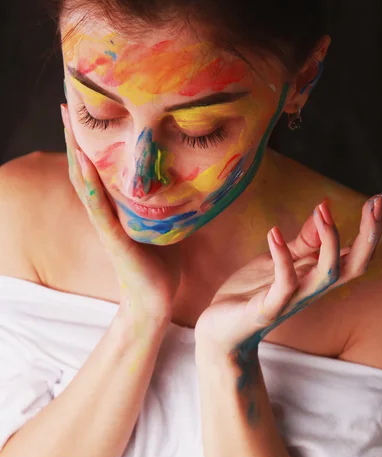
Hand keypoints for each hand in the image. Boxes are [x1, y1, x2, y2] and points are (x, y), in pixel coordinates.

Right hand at [61, 104, 181, 323]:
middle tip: (66, 105)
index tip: (87, 112)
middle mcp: (105, 214)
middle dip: (75, 138)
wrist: (156, 301)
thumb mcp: (165, 226)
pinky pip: (98, 209)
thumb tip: (190, 181)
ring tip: (67, 122)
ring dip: (75, 152)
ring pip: (85, 183)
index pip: (98, 170)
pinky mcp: (113, 240)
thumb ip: (166, 204)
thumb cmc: (160, 265)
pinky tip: (83, 161)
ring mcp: (106, 226)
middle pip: (84, 170)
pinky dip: (90, 185)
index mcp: (116, 210)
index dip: (91, 143)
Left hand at [195, 195, 381, 356]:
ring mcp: (291, 301)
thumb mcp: (277, 261)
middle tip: (375, 203)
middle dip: (369, 236)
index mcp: (315, 278)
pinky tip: (274, 232)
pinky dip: (282, 258)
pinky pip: (284, 285)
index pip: (355, 256)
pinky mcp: (268, 309)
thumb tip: (324, 209)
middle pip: (353, 267)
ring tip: (324, 211)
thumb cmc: (250, 294)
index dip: (371, 230)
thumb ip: (302, 243)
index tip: (377, 198)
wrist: (219, 330)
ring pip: (327, 277)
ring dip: (330, 243)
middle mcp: (310, 290)